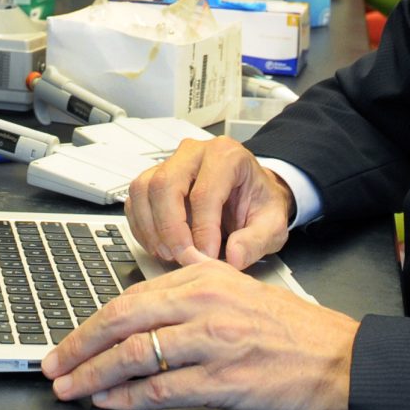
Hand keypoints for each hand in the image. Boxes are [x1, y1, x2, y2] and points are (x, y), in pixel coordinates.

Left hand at [42, 252, 358, 409]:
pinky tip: (109, 405)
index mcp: (205, 276)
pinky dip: (127, 399)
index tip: (68, 341)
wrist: (344, 362)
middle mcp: (206, 302)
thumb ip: (190, 301)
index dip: (91, 323)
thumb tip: (136, 324)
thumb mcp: (239, 295)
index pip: (130, 297)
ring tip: (71, 391)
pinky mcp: (225, 378)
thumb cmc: (294, 334)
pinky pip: (162, 389)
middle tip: (52, 367)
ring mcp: (214, 340)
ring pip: (134, 354)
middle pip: (122, 321)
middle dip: (78, 347)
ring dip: (93, 376)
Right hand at [124, 136, 294, 268]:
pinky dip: (141, 227)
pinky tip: (159, 245)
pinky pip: (136, 199)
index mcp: (227, 156)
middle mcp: (194, 153)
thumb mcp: (273, 224)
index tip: (206, 257)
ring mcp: (170, 162)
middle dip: (170, 228)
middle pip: (165, 184)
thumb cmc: (258, 203)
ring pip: (144, 188)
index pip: (204, 192)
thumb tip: (233, 256)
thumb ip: (257, 240)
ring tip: (169, 253)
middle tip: (182, 256)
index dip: (202, 230)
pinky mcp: (154, 178)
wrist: (250, 193)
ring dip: (151, 228)